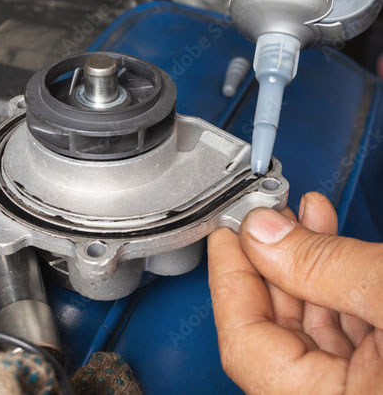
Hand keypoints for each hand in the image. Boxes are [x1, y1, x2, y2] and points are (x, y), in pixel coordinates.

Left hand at [208, 192, 382, 393]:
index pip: (244, 345)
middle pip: (274, 328)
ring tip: (296, 214)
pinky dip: (331, 275)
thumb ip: (322, 266)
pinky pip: (341, 320)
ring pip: (308, 319)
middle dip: (266, 261)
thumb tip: (261, 233)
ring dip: (300, 258)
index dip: (227, 282)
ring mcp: (362, 386)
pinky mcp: (380, 370)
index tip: (224, 236)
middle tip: (260, 216)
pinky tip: (325, 235)